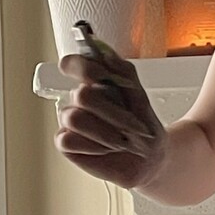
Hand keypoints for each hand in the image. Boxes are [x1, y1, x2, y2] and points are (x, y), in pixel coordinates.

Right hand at [55, 49, 165, 189]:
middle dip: (110, 112)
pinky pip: (68, 139)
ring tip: (121, 141)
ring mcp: (70, 120)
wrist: (148, 158)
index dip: (80, 66)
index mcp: (95, 82)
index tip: (97, 76)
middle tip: (130, 125)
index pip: (74, 64)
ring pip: (74, 118)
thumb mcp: (141, 97)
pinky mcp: (66, 143)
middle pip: (80, 95)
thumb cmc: (143, 127)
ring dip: (104, 132)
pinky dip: (92, 147)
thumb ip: (124, 73)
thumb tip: (106, 55)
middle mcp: (79, 99)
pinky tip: (105, 150)